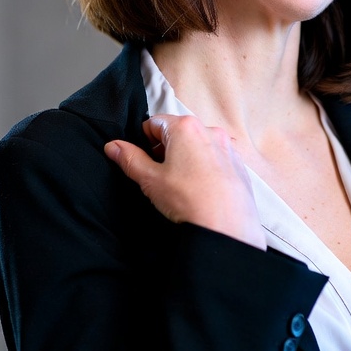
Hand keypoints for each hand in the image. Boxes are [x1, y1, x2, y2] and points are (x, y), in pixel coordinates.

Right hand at [104, 115, 265, 248]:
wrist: (226, 227)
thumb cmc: (188, 200)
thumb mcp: (150, 179)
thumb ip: (129, 158)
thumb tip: (113, 146)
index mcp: (185, 127)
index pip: (154, 123)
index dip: (144, 141)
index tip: (144, 160)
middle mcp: (209, 130)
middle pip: (177, 132)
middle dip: (165, 149)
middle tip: (160, 175)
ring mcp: (227, 146)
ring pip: (197, 145)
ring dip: (185, 158)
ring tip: (181, 185)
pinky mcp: (238, 163)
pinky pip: (215, 158)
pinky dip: (204, 167)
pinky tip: (200, 189)